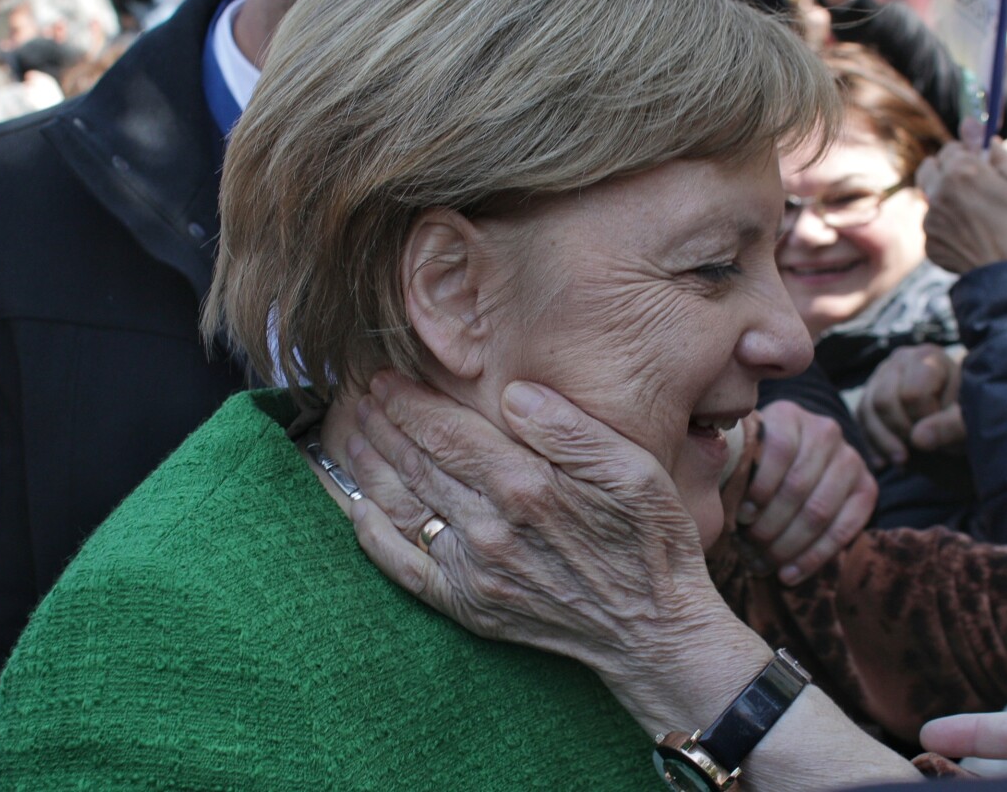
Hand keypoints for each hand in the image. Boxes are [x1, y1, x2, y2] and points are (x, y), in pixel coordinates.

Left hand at [346, 373, 767, 731]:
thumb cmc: (651, 540)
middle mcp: (490, 527)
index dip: (409, 400)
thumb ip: (572, 428)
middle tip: (358, 396)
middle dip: (381, 424)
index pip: (446, 431)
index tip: (384, 376)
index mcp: (526, 485)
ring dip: (370, 466)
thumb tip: (514, 392)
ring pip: (402, 506)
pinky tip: (359, 509)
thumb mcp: (634, 469)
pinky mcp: (469, 605)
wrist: (654, 631)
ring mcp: (474, 570)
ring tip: (351, 434)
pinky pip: (404, 567)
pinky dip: (373, 536)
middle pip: (416, 462)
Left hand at [737, 401, 876, 584]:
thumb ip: (734, 466)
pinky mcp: (867, 487)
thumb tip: (716, 503)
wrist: (804, 459)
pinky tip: (789, 575)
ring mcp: (851, 458)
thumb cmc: (758, 463)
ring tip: (765, 565)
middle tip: (750, 550)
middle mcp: (826, 431)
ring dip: (788, 545)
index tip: (742, 518)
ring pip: (819, 510)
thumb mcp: (745, 452)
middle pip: (798, 486)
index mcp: (790, 416)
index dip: (760, 488)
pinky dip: (813, 557)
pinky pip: (844, 529)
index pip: (780, 450)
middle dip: (771, 525)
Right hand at [855, 344, 965, 464]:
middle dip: (901, 432)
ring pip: (867, 410)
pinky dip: (871, 444)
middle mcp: (900, 360)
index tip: (941, 430)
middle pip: (883, 400)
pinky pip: (860, 419)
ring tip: (904, 460)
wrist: (959, 417)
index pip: (912, 394)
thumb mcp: (968, 422)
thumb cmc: (967, 415)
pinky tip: (886, 461)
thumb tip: (917, 439)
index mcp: (929, 358)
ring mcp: (881, 375)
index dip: (924, 420)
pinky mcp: (871, 394)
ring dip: (884, 442)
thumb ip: (950, 427)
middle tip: (921, 449)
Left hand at [917, 139, 1006, 273]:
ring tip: (979, 213)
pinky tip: (974, 234)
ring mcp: (932, 223)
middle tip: (972, 181)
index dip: (969, 152)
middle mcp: (939, 195)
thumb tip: (980, 134)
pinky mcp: (932, 247)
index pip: (952, 147)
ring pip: (932, 198)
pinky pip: (936, 226)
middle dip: (948, 170)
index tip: (981, 161)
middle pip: (930, 168)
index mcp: (962, 172)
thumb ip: (1000, 152)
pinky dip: (950, 225)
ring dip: (948, 198)